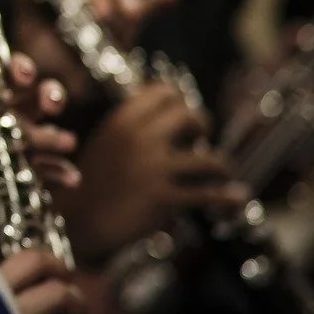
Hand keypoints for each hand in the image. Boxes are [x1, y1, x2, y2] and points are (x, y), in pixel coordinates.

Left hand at [0, 53, 79, 218]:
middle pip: (37, 98)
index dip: (18, 69)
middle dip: (49, 95)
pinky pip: (51, 171)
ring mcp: (23, 146)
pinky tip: (71, 179)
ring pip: (48, 134)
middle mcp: (10, 119)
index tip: (24, 75)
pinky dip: (62, 174)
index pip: (5, 78)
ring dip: (58, 137)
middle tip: (51, 103)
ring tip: (67, 142)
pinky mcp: (30, 173)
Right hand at [60, 81, 245, 264]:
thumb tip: (169, 118)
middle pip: (190, 116)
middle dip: (202, 126)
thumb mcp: (105, 143)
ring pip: (210, 158)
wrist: (77, 222)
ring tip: (221, 173)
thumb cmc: (90, 184)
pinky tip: (236, 199)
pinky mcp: (165, 198)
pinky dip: (229, 198)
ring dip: (221, 166)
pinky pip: (210, 195)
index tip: (183, 113)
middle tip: (200, 139)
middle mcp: (140, 137)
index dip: (179, 101)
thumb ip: (131, 129)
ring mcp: (154, 168)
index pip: (164, 92)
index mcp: (122, 120)